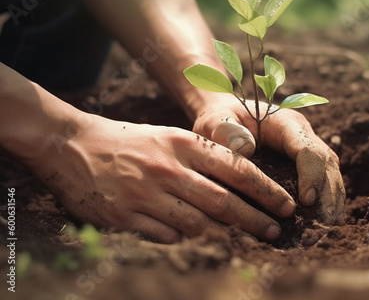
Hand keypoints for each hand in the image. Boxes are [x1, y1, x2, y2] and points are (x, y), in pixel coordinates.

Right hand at [31, 114, 295, 242]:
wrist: (72, 144)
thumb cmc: (129, 140)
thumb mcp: (168, 137)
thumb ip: (201, 159)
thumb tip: (235, 188)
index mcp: (182, 144)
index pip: (236, 169)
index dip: (266, 190)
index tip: (287, 205)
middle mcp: (167, 168)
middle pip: (223, 202)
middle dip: (255, 219)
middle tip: (276, 232)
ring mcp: (145, 194)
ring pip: (197, 223)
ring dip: (222, 233)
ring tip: (242, 240)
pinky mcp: (124, 216)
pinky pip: (165, 235)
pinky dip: (182, 238)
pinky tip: (189, 237)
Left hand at [194, 97, 344, 224]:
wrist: (223, 120)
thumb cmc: (219, 121)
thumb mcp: (216, 121)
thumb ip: (226, 131)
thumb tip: (245, 150)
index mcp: (285, 123)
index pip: (308, 149)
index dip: (311, 175)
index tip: (306, 201)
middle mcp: (302, 135)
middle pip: (327, 165)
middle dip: (329, 195)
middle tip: (326, 225)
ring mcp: (306, 151)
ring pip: (330, 176)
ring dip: (332, 203)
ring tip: (329, 230)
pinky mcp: (304, 167)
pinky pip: (323, 185)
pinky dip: (325, 205)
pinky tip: (322, 226)